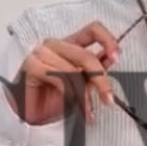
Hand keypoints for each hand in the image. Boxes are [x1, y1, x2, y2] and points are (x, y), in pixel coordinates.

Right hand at [6, 24, 120, 126]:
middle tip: (108, 98)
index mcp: (70, 45)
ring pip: (73, 71)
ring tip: (88, 110)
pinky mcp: (31, 65)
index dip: (107, 40)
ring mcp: (42, 53)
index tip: (116, 56)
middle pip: (85, 55)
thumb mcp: (82, 84)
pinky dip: (71, 95)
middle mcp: (56, 45)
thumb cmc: (53, 98)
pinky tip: (75, 106)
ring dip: (84, 95)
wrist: (30, 114)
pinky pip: (59, 78)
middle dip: (101, 80)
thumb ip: (95, 71)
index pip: (92, 30)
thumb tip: (111, 61)